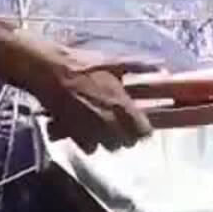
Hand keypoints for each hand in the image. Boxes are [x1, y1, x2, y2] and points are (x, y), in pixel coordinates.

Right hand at [34, 51, 154, 151]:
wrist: (50, 72)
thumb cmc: (83, 65)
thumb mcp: (115, 62)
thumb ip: (140, 67)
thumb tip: (163, 69)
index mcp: (122, 105)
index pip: (143, 132)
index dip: (143, 128)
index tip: (140, 123)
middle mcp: (109, 123)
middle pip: (127, 143)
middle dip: (126, 135)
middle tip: (121, 124)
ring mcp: (91, 131)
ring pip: (109, 147)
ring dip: (109, 140)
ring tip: (104, 127)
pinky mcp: (73, 136)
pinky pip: (89, 148)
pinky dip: (90, 142)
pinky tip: (87, 130)